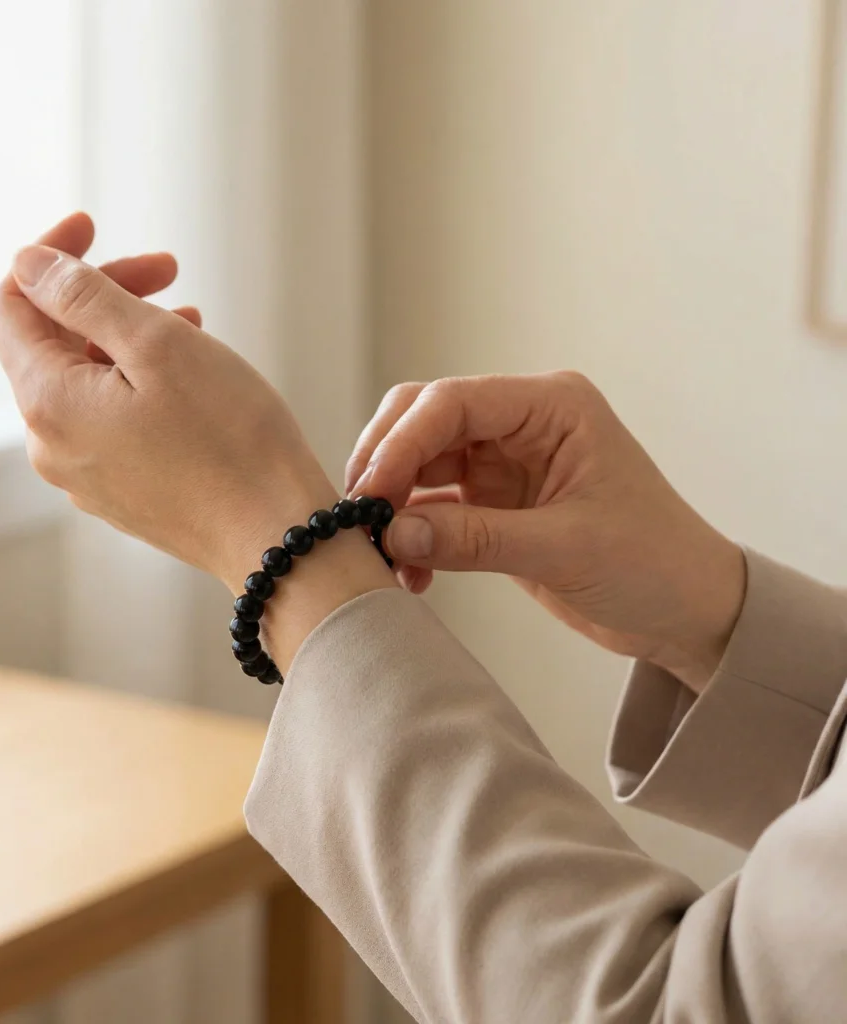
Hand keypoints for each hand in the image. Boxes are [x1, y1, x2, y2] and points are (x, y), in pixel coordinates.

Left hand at [0, 215, 394, 668]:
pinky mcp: (123, 494)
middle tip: (170, 270)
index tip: (94, 227)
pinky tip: (192, 374)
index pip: (10, 306)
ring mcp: (87, 477)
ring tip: (192, 322)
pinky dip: (141, 383)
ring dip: (130, 338)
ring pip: (88, 382)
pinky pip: (112, 421)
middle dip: (103, 294)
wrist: (277, 539)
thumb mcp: (158, 344)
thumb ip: (82, 297)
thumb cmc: (229, 439)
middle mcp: (52, 446)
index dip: (46, 257)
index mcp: (48, 402)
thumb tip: (29, 264)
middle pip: (52, 343)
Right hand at [347, 373, 745, 691]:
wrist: (687, 610)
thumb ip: (474, 538)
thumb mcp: (565, 548)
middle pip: (424, 420)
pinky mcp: (494, 501)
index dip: (401, 444)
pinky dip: (414, 534)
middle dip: (386, 465)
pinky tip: (411, 570)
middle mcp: (522, 424)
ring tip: (384, 555)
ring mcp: (504, 461)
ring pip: (419, 463)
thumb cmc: (654, 563)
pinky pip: (433, 506)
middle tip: (361, 518)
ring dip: (395, 505)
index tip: (372, 496)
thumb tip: (393, 534)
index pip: (453, 403)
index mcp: (552, 407)